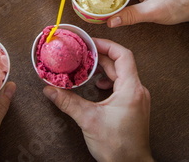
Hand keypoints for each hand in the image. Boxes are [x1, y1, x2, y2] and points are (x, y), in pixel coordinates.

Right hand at [43, 38, 152, 161]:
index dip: (106, 45)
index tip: (90, 42)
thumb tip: (50, 89)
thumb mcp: (88, 120)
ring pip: (121, 74)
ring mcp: (137, 99)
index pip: (123, 55)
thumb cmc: (118, 147)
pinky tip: (97, 85)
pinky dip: (108, 80)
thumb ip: (68, 102)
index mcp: (131, 89)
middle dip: (100, 56)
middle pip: (120, 63)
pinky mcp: (134, 106)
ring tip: (87, 67)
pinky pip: (122, 85)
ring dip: (104, 68)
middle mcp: (138, 91)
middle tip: (82, 52)